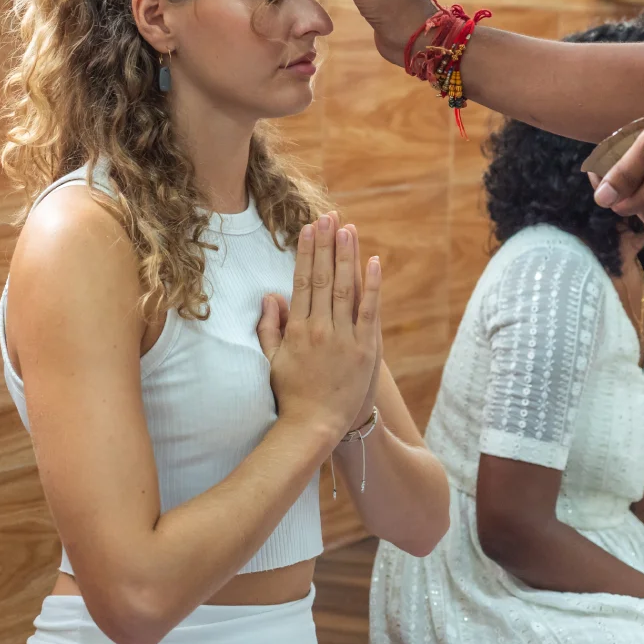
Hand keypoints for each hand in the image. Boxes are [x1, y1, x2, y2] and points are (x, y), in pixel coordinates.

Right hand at [257, 213, 380, 443]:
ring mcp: (345, 338)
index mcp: (297, 330)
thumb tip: (270, 297)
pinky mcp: (367, 349)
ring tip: (347, 229)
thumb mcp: (273, 361)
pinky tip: (373, 262)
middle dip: (327, 245)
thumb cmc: (292, 394)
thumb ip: (270, 328)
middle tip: (329, 217)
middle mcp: (321, 329)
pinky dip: (372, 285)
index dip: (307, 253)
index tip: (309, 229)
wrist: (317, 426)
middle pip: (323, 277)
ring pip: (346, 288)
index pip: (302, 281)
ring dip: (347, 256)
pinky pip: (370, 311)